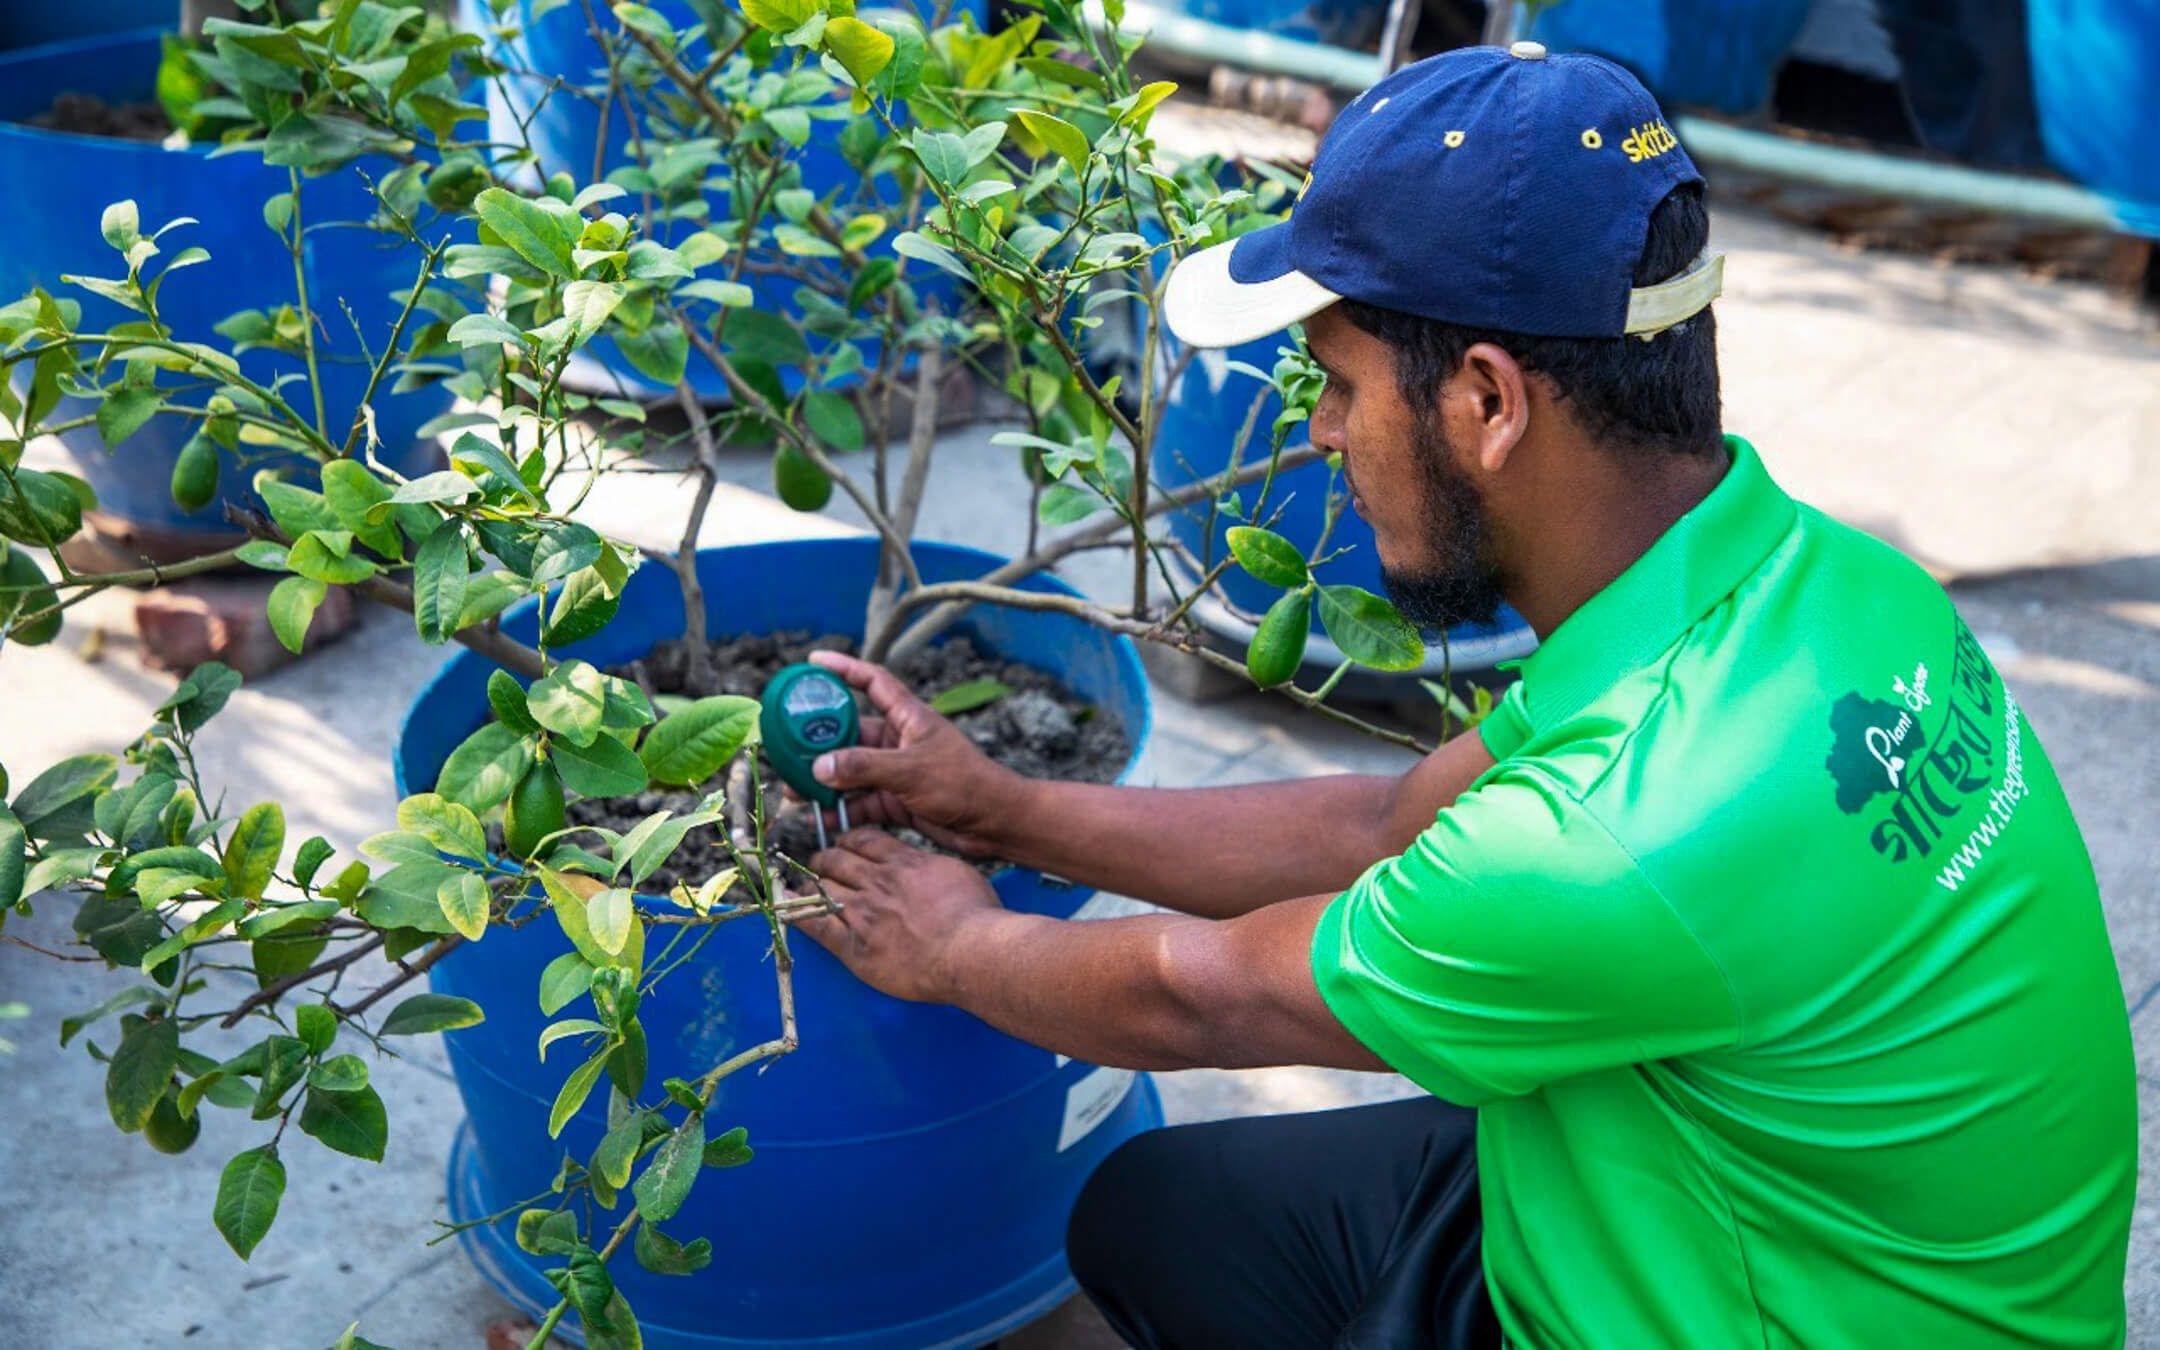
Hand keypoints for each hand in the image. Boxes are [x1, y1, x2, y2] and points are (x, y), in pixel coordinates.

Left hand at [795, 829, 1002, 1003]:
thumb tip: (923, 864)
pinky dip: (795, 911)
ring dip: (809, 882)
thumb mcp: (957, 873)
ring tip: (802, 884)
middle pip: (837, 859)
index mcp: (903, 862)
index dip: (850, 839)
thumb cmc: (976, 916)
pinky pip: (815, 924)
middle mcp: (877, 882)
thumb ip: (931, 865)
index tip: (846, 844)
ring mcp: (863, 913)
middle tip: (822, 863)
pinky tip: (784, 905)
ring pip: (821, 887)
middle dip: (826, 858)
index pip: (864, 839)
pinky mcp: (854, 945)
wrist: (970, 951)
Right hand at [803, 650, 1025, 856]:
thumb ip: (863, 767)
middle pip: (850, 733)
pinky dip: (843, 809)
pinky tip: (822, 819)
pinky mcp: (897, 800)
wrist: (994, 824)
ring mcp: (897, 771)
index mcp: (908, 717)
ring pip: (851, 771)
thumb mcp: (910, 771)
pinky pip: (861, 800)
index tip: (813, 660)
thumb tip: (819, 767)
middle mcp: (899, 740)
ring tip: (796, 793)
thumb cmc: (964, 785)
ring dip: (825, 782)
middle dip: (819, 743)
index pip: (872, 681)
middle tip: (788, 750)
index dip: (843, 668)